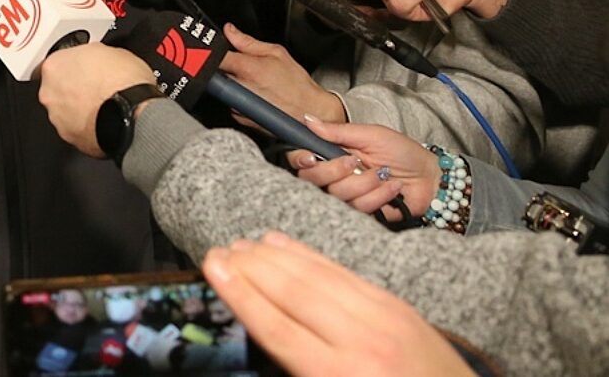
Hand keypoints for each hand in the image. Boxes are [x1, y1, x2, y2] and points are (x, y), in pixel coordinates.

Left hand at [37, 43, 156, 157]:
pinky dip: (87, 126)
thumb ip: (94, 55)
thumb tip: (99, 60)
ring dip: (79, 109)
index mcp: (55, 66)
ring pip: (64, 111)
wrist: (132, 113)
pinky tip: (104, 120)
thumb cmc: (124, 83)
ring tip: (102, 106)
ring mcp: (57, 118)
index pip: (58, 62)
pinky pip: (76, 129)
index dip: (76, 65)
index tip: (86, 68)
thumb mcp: (113, 51)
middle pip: (57, 88)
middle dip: (73, 88)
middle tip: (95, 87)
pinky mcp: (69, 138)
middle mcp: (50, 93)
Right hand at [204, 232, 474, 376]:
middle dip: (251, 268)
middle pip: (292, 292)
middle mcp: (360, 341)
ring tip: (241, 244)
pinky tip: (283, 244)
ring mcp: (382, 317)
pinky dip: (308, 255)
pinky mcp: (396, 305)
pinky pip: (343, 272)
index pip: (276, 328)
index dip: (240, 295)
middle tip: (218, 250)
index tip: (212, 268)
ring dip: (273, 256)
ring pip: (316, 274)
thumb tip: (261, 337)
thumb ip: (300, 371)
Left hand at [218, 24, 344, 125]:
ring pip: (223, 89)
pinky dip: (238, 99)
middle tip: (242, 67)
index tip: (216, 50)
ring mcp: (238, 106)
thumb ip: (247, 41)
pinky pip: (230, 104)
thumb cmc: (297, 85)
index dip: (214, 52)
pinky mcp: (240, 118)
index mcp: (247, 69)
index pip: (215, 56)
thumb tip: (229, 30)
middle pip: (217, 72)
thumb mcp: (276, 53)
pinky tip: (254, 96)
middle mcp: (239, 88)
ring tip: (253, 83)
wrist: (309, 112)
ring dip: (232, 84)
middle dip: (225, 68)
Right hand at [286, 118, 438, 221]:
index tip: (311, 157)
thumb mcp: (371, 135)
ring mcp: (348, 196)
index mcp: (334, 154)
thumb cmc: (403, 152)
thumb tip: (308, 120)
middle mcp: (336, 176)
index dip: (300, 160)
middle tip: (356, 162)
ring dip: (365, 182)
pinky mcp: (362, 213)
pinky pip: (359, 208)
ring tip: (383, 174)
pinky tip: (392, 189)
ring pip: (338, 194)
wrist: (429, 178)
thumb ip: (338, 131)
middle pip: (312, 180)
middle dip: (335, 171)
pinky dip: (379, 195)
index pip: (302, 160)